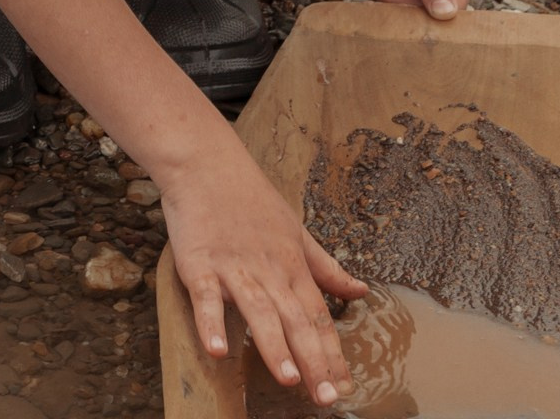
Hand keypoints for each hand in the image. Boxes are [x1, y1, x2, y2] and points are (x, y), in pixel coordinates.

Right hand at [162, 144, 365, 405]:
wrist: (206, 164)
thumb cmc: (251, 198)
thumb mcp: (297, 232)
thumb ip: (326, 268)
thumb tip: (360, 291)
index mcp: (293, 266)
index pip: (318, 316)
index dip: (332, 353)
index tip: (344, 386)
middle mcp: (268, 270)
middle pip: (295, 320)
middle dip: (313, 361)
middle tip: (325, 398)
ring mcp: (233, 267)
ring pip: (258, 311)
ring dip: (273, 346)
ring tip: (289, 378)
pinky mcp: (199, 263)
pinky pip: (206, 298)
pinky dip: (211, 323)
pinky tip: (218, 350)